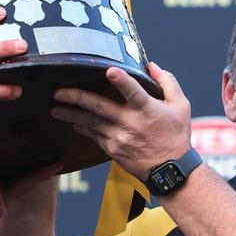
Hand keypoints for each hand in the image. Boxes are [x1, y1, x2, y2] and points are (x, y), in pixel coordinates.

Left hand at [51, 62, 191, 179]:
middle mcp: (130, 123)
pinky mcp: (112, 149)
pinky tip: (72, 121)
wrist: (170, 170)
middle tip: (59, 91)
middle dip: (77, 98)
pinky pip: (93, 135)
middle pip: (100, 107)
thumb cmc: (175, 136)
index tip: (109, 71)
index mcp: (148, 110)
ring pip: (90, 122)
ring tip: (55, 108)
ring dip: (71, 114)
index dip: (122, 81)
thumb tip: (152, 65)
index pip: (133, 92)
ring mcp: (119, 137)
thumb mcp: (180, 106)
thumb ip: (167, 82)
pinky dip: (82, 127)